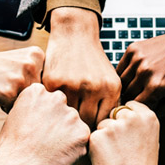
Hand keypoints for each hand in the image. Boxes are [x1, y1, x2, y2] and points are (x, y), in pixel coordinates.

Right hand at [0, 46, 44, 111]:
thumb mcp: (23, 60)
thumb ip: (39, 73)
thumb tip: (53, 100)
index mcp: (38, 56)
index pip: (46, 83)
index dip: (32, 85)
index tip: (19, 78)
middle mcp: (32, 66)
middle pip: (38, 94)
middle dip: (25, 94)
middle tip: (9, 83)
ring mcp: (20, 79)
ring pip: (27, 103)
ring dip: (15, 101)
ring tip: (3, 87)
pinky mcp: (8, 92)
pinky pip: (13, 109)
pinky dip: (5, 105)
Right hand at [0, 83, 90, 164]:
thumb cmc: (12, 147)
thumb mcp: (15, 116)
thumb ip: (34, 107)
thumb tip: (44, 111)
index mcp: (38, 91)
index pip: (48, 101)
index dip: (42, 117)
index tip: (35, 129)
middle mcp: (57, 98)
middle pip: (63, 111)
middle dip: (57, 124)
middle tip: (44, 141)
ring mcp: (71, 115)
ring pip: (73, 125)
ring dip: (67, 136)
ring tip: (49, 150)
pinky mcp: (82, 133)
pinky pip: (81, 140)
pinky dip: (73, 149)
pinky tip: (58, 156)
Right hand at [43, 7, 120, 128]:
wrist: (75, 33)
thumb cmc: (92, 60)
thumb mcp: (109, 79)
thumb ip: (108, 103)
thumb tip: (104, 131)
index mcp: (111, 88)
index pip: (103, 121)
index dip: (96, 128)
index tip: (89, 128)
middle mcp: (93, 87)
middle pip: (86, 122)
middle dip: (80, 125)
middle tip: (74, 126)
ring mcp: (72, 85)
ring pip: (68, 116)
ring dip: (65, 117)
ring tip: (63, 118)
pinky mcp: (54, 82)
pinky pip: (53, 104)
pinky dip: (53, 106)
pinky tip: (54, 105)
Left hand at [88, 101, 159, 164]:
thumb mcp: (150, 139)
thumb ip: (139, 123)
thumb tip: (124, 113)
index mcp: (148, 117)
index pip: (130, 105)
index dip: (126, 119)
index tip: (128, 132)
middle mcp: (132, 118)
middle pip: (114, 113)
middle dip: (114, 126)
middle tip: (122, 148)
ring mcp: (114, 126)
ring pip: (102, 125)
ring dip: (105, 137)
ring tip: (116, 155)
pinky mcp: (98, 137)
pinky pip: (93, 137)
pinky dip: (96, 147)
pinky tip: (107, 159)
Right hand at [117, 26, 164, 115]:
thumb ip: (163, 112)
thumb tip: (144, 116)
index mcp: (156, 87)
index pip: (136, 107)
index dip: (141, 109)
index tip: (146, 106)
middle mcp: (144, 72)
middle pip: (127, 95)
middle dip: (134, 98)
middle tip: (143, 96)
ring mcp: (137, 59)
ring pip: (121, 83)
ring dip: (128, 87)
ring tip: (139, 86)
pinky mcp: (133, 49)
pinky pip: (120, 68)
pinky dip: (125, 74)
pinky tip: (135, 74)